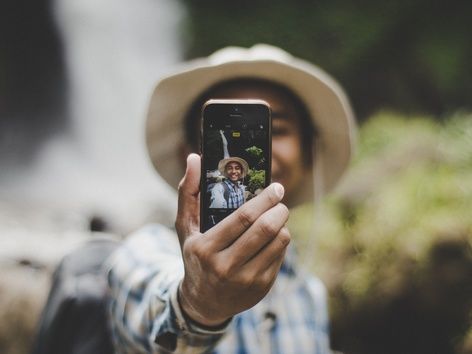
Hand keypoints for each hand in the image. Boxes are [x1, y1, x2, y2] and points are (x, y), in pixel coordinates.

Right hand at [175, 153, 289, 326]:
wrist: (203, 301)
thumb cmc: (195, 256)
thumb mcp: (185, 227)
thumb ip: (188, 192)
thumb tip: (194, 158)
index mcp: (206, 248)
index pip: (243, 218)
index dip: (264, 199)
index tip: (276, 187)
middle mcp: (225, 267)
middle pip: (265, 230)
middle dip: (279, 209)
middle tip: (280, 198)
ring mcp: (246, 280)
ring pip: (278, 242)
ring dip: (283, 224)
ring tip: (277, 216)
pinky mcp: (261, 287)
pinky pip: (281, 255)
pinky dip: (281, 241)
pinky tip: (272, 236)